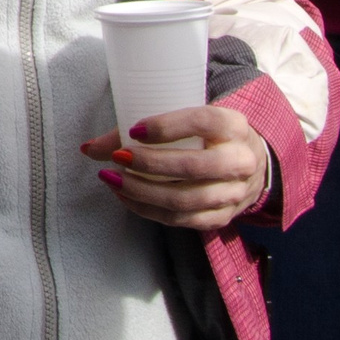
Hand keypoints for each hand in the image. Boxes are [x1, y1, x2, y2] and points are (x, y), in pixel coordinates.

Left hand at [80, 106, 271, 230]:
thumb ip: (142, 129)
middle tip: (117, 158)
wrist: (251, 164)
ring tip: (113, 180)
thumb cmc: (207, 135)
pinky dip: (149, 210)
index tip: (133, 130)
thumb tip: (88, 148)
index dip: (166, 127)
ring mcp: (234, 194)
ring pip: (185, 200)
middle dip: (149, 164)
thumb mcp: (188, 119)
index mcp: (234, 125)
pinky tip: (126, 197)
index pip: (202, 121)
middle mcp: (241, 160)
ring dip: (142, 192)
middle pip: (193, 167)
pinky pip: (182, 220)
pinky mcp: (222, 217)